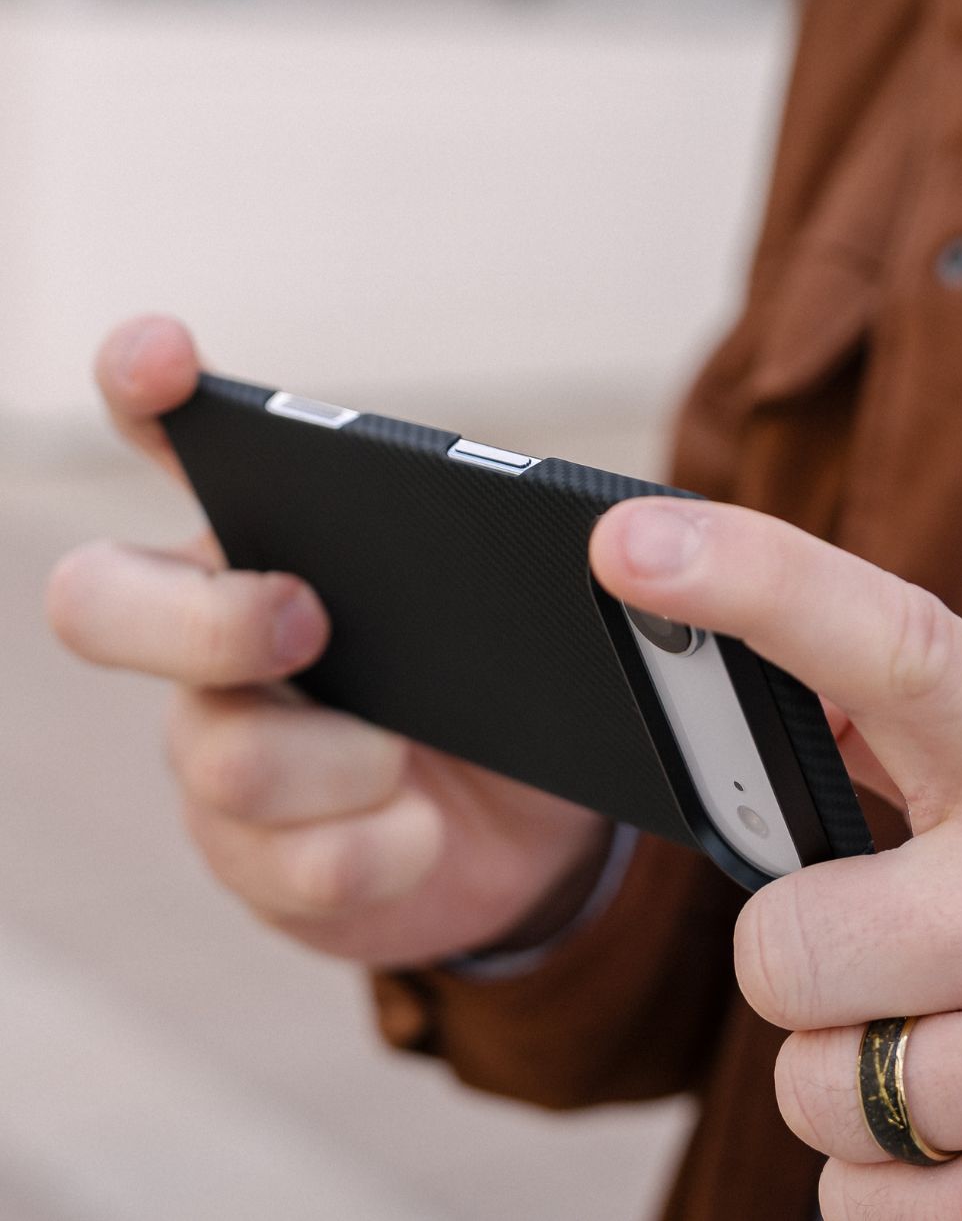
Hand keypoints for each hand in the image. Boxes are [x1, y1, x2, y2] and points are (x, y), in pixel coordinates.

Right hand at [47, 317, 608, 967]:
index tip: (166, 358)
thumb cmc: (505, 682)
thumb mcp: (520, 600)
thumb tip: (603, 538)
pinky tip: (423, 834)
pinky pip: (293, 863)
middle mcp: (211, 634)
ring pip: (220, 753)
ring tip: (414, 764)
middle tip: (312, 622)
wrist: (526, 829)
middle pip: (98, 603)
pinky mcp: (249, 858)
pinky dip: (384, 849)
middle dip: (206, 620)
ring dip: (349, 762)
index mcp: (273, 538)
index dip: (141, 388)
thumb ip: (531, 552)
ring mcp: (217, 748)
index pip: (170, 438)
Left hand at [591, 498, 961, 1218]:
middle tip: (887, 944)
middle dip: (801, 962)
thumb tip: (721, 637)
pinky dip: (892, 1182)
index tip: (626, 540)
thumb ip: (885, 710)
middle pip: (782, 953)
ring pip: (821, 1093)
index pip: (884, 644)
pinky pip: (864, 1209)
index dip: (751, 582)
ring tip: (959, 1031)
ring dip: (856, 1076)